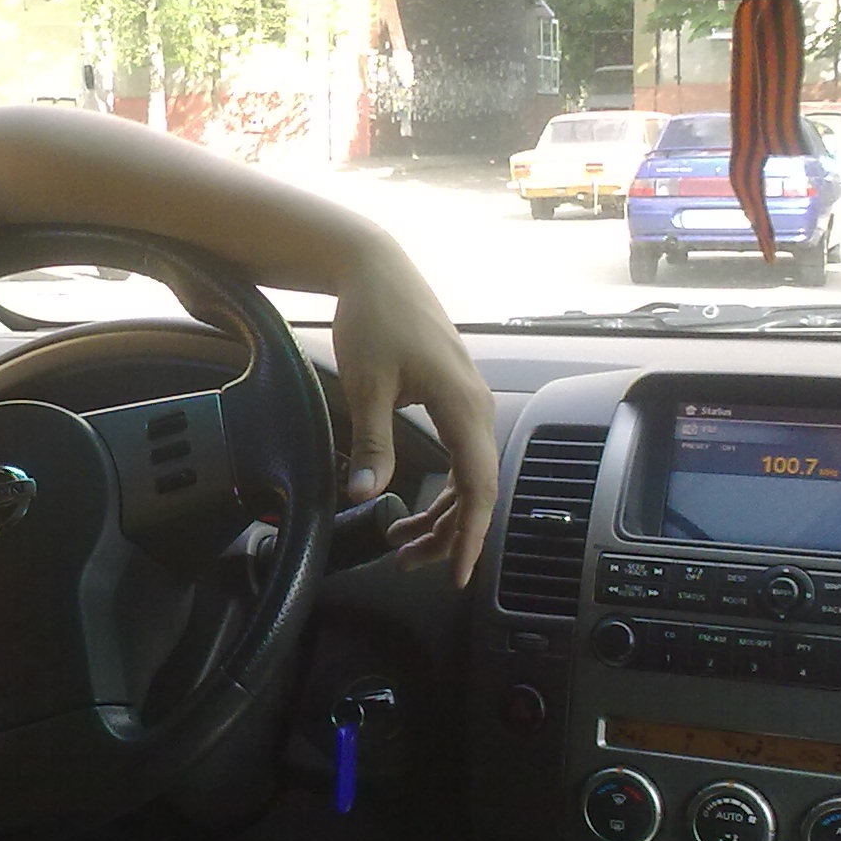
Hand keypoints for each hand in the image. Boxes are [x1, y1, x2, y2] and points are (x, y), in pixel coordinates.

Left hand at [330, 234, 497, 586]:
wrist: (375, 270)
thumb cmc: (374, 319)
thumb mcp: (366, 386)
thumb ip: (370, 444)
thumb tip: (363, 494)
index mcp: (463, 405)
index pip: (477, 486)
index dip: (468, 534)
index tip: (457, 571)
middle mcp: (477, 406)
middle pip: (475, 488)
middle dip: (447, 532)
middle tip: (408, 562)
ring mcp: (469, 402)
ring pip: (467, 474)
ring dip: (440, 512)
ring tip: (403, 542)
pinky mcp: (455, 398)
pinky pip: (459, 454)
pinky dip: (441, 485)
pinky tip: (413, 504)